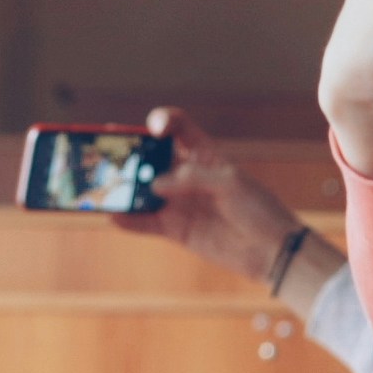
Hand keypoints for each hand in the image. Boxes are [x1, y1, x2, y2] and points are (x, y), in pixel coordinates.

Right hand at [121, 109, 318, 287]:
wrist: (273, 251)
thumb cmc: (259, 209)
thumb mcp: (231, 184)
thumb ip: (192, 178)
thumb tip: (154, 185)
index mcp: (204, 154)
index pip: (177, 128)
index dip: (161, 121)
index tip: (153, 129)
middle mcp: (186, 176)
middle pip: (149, 158)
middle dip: (126, 153)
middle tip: (103, 151)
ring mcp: (178, 202)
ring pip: (141, 190)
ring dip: (121, 188)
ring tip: (99, 184)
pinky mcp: (176, 229)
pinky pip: (145, 223)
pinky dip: (128, 220)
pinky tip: (113, 216)